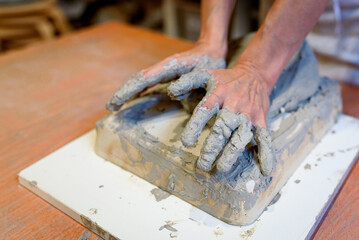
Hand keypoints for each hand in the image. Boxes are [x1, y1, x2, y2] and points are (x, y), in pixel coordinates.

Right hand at [106, 43, 225, 110]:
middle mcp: (161, 69)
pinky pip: (148, 84)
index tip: (116, 101)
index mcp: (167, 67)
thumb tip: (170, 92)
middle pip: (137, 80)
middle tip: (110, 106)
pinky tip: (134, 98)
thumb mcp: (201, 72)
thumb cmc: (207, 62)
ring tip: (115, 105)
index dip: (128, 90)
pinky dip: (138, 91)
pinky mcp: (165, 76)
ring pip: (140, 81)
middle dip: (122, 92)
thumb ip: (188, 82)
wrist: (210, 51)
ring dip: (127, 92)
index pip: (143, 79)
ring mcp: (162, 72)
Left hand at [168, 62, 273, 175]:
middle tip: (201, 165)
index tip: (186, 143)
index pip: (204, 111)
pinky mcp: (260, 120)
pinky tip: (265, 170)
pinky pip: (265, 138)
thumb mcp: (205, 74)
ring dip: (231, 154)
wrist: (254, 74)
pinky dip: (266, 154)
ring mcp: (249, 114)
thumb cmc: (226, 78)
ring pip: (241, 137)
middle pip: (222, 129)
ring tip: (221, 168)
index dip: (195, 127)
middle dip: (211, 148)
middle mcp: (234, 105)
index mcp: (218, 94)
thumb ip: (186, 82)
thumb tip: (169, 92)